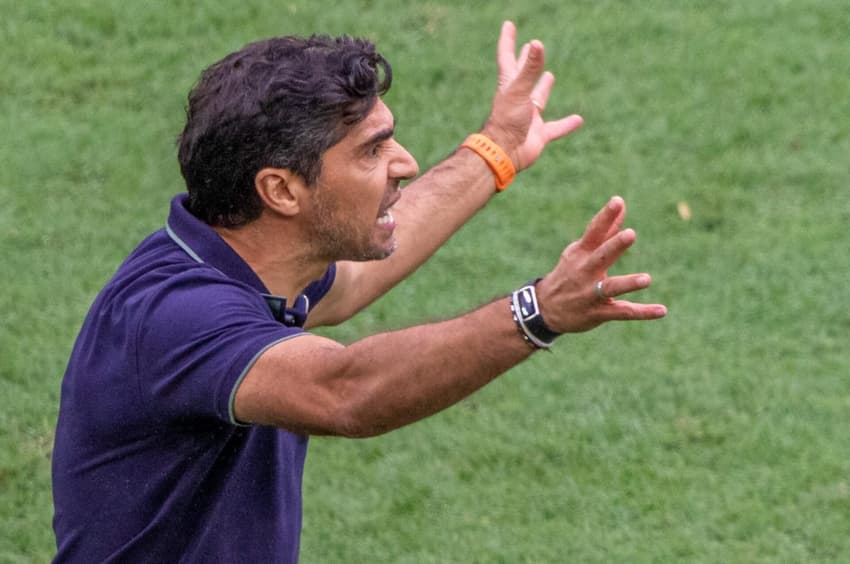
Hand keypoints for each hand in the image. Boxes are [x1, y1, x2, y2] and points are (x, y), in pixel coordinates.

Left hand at [481, 21, 583, 170]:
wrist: (504, 154)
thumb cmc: (507, 121)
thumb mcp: (519, 91)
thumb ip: (529, 69)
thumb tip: (537, 44)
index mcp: (509, 87)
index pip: (507, 58)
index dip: (507, 41)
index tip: (508, 25)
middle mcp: (518, 100)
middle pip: (523, 75)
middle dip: (525, 61)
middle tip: (530, 46)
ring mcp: (528, 118)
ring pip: (538, 99)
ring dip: (543, 88)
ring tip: (550, 76)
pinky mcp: (539, 135)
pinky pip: (556, 128)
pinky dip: (566, 124)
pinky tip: (578, 119)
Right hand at [535, 196, 667, 332]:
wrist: (545, 309)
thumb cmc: (569, 273)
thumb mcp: (582, 251)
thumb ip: (605, 230)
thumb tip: (620, 204)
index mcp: (581, 253)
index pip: (593, 232)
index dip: (605, 217)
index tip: (617, 201)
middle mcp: (585, 272)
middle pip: (601, 257)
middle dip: (615, 246)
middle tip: (630, 233)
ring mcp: (590, 293)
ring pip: (610, 288)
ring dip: (628, 283)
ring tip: (646, 279)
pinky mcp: (598, 313)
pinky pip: (622, 312)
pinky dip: (643, 312)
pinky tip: (662, 310)